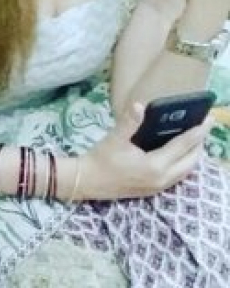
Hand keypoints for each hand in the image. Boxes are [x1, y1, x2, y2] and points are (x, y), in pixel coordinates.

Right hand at [78, 102, 211, 199]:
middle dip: (200, 143)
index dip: (197, 132)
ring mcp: (159, 186)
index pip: (183, 146)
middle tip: (204, 125)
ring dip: (194, 154)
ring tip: (196, 137)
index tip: (208, 119)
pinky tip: (180, 152)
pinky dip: (185, 162)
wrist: (87, 181)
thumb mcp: (114, 138)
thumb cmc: (101, 159)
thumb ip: (129, 122)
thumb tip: (140, 105)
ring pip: (186, 170)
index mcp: (155, 165)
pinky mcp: (154, 189)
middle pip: (191, 160)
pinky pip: (178, 175)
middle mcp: (162, 178)